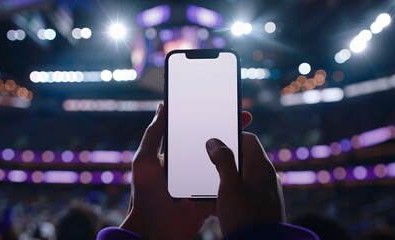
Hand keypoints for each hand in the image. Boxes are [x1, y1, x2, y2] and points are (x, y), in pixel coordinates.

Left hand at [120, 104, 252, 239]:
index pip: (197, 132)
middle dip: (230, 131)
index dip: (211, 118)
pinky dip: (238, 176)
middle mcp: (193, 165)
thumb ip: (153, 135)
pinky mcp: (213, 197)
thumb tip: (162, 106)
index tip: (224, 107)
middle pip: (216, 145)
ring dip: (238, 153)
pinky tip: (249, 166)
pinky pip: (229, 184)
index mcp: (179, 154)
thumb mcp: (144, 161)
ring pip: (225, 163)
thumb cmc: (145, 195)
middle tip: (244, 118)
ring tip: (250, 139)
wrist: (155, 230)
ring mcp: (204, 182)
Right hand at [205, 133, 285, 236]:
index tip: (213, 142)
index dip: (230, 136)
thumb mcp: (229, 186)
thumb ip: (223, 160)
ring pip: (240, 178)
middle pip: (243, 158)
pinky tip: (213, 204)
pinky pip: (242, 194)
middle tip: (205, 165)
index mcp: (262, 167)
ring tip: (206, 187)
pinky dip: (228, 195)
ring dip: (223, 180)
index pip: (248, 139)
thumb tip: (214, 141)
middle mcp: (266, 177)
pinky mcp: (259, 207)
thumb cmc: (245, 217)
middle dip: (223, 161)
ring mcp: (263, 193)